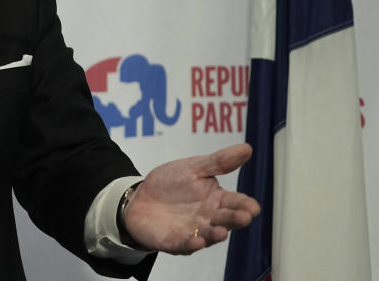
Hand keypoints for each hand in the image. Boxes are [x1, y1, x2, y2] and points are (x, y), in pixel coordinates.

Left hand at [123, 143, 259, 253]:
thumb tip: (247, 148)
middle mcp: (208, 219)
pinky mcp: (174, 242)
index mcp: (216, 200)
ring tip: (221, 232)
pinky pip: (184, 245)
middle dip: (235, 219)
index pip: (235, 203)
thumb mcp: (194, 168)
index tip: (253, 207)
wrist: (139, 197)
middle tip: (245, 217)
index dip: (245, 205)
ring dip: (215, 235)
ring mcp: (192, 232)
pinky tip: (197, 241)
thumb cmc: (171, 183)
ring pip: (208, 235)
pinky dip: (191, 244)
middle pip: (225, 220)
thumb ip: (219, 162)